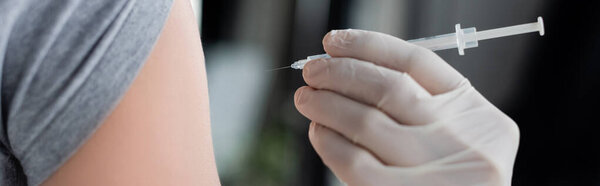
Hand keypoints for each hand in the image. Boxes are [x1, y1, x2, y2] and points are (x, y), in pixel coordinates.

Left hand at [294, 29, 519, 185]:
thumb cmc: (448, 181)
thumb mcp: (453, 143)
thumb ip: (418, 112)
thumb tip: (350, 76)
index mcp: (477, 115)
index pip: (417, 63)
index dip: (369, 47)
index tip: (335, 44)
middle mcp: (465, 139)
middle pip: (390, 87)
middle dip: (341, 72)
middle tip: (313, 72)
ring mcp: (440, 169)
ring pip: (366, 121)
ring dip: (326, 104)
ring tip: (307, 99)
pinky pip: (355, 162)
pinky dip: (329, 143)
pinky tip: (319, 132)